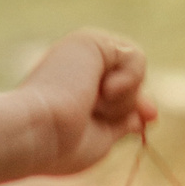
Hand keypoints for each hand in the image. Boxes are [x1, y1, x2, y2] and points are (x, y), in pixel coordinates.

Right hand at [15, 30, 153, 175]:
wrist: (34, 133)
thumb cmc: (58, 144)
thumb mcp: (100, 138)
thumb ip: (122, 124)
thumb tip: (148, 114)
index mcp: (73, 88)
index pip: (119, 92)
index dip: (136, 104)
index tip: (150, 117)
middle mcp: (77, 67)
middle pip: (130, 82)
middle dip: (130, 103)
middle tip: (108, 115)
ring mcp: (82, 53)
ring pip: (134, 72)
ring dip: (123, 99)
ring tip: (91, 105)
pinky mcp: (90, 40)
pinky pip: (135, 57)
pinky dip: (128, 80)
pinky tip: (102, 90)